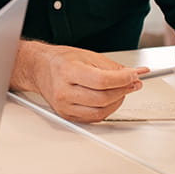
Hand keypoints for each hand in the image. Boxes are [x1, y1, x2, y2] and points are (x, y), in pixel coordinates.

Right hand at [15, 42, 142, 122]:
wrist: (39, 69)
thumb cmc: (61, 61)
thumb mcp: (87, 55)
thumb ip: (112, 67)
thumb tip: (135, 74)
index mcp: (67, 71)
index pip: (101, 81)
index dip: (122, 80)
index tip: (133, 76)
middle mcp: (63, 91)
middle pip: (103, 98)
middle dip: (123, 90)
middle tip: (132, 83)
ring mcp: (64, 106)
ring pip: (101, 112)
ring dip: (117, 102)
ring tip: (121, 91)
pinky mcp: (66, 115)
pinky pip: (94, 118)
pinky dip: (107, 110)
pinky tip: (109, 100)